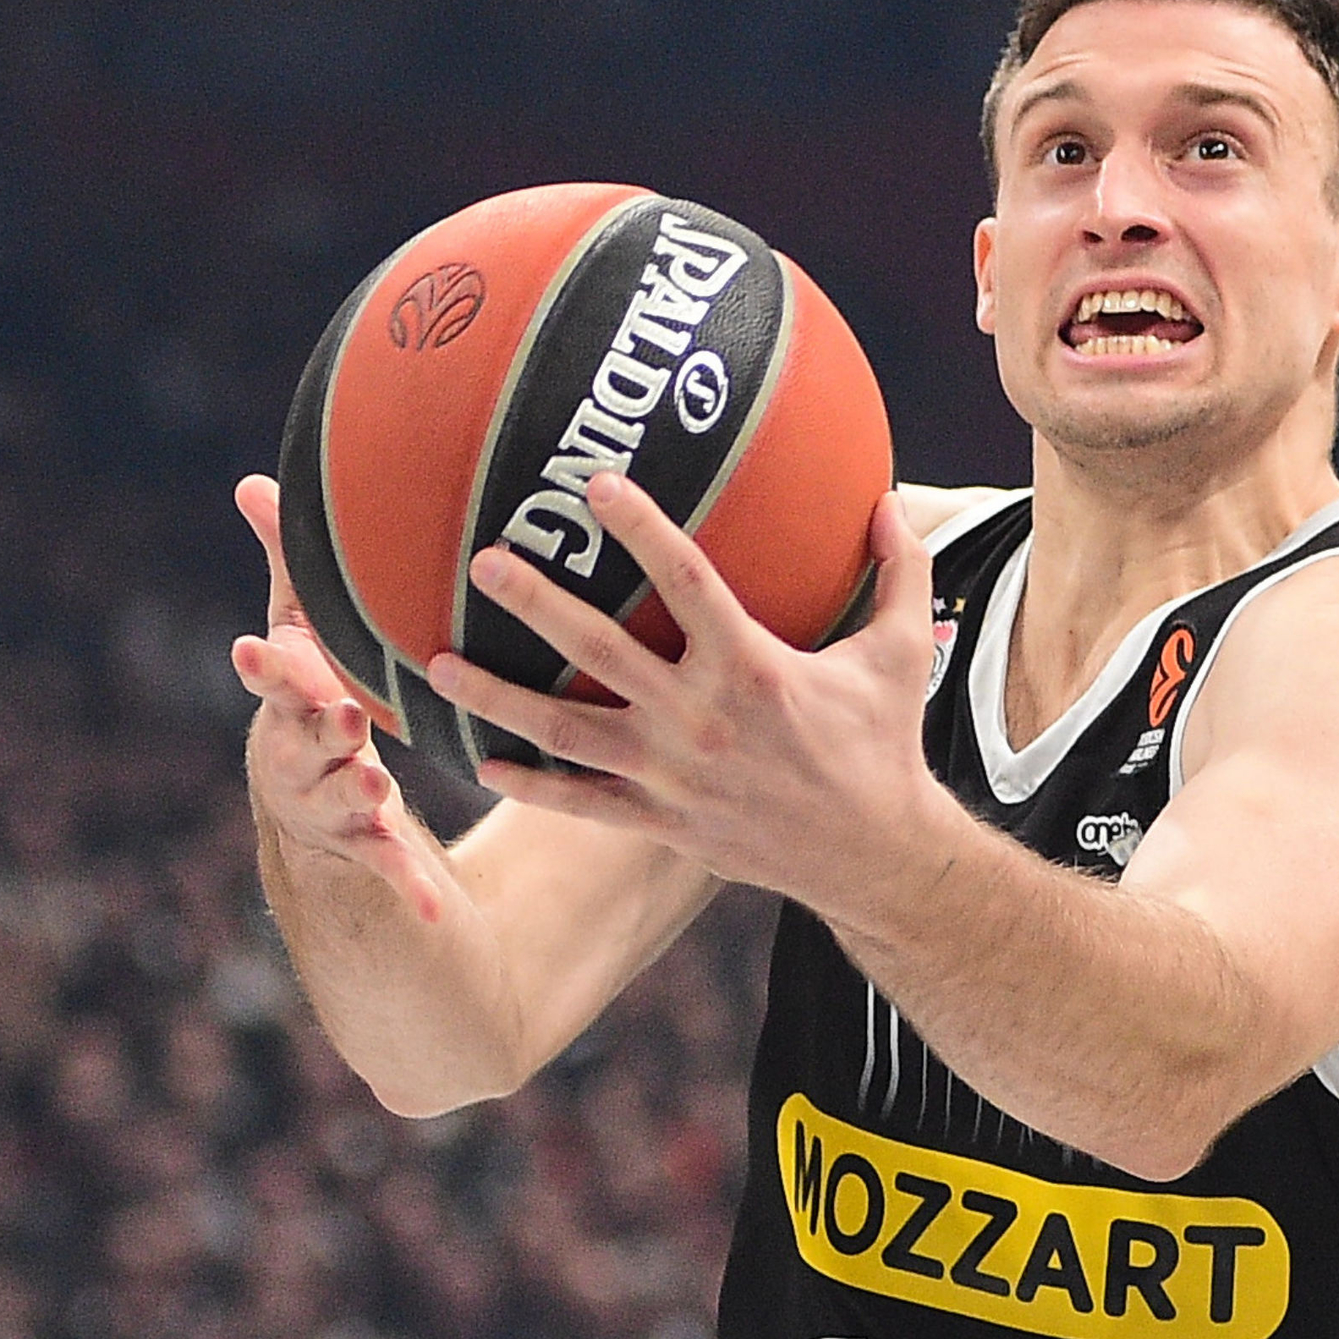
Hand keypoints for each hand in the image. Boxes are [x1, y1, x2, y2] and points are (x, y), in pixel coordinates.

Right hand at [231, 475, 446, 921]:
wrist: (308, 801)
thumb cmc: (310, 694)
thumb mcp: (301, 632)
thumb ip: (285, 564)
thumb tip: (250, 481)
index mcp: (288, 699)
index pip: (274, 676)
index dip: (268, 665)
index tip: (260, 649)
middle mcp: (296, 753)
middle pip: (304, 738)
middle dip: (319, 726)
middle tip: (344, 715)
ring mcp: (326, 804)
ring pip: (338, 799)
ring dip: (355, 792)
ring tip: (376, 787)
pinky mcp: (363, 848)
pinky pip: (387, 867)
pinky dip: (410, 887)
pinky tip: (437, 909)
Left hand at [423, 474, 941, 916]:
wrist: (872, 854)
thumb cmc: (883, 745)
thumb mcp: (901, 654)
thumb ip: (899, 572)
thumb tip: (889, 498)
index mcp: (753, 669)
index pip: (687, 581)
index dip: (641, 528)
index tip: (596, 484)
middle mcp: (700, 719)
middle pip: (598, 651)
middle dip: (537, 602)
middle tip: (483, 563)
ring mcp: (672, 775)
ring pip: (565, 731)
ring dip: (497, 697)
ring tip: (436, 665)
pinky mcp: (662, 821)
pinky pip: (582, 803)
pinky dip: (531, 786)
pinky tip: (484, 762)